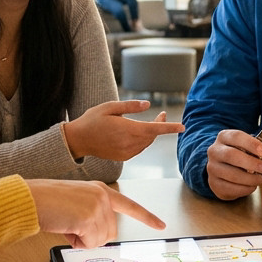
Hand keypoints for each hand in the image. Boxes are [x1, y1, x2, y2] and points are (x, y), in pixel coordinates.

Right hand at [24, 179, 164, 247]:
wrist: (30, 199)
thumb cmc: (47, 202)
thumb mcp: (76, 203)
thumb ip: (93, 214)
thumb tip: (99, 237)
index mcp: (101, 190)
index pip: (129, 205)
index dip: (146, 217)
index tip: (161, 225)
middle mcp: (102, 196)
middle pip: (110, 233)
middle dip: (91, 237)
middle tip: (71, 225)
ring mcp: (97, 207)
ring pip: (100, 240)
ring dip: (82, 240)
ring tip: (66, 223)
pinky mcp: (89, 218)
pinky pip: (89, 244)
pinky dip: (76, 242)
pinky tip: (65, 227)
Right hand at [62, 100, 184, 160]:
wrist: (78, 140)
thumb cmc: (93, 120)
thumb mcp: (110, 107)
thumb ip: (130, 106)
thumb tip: (148, 105)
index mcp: (128, 129)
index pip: (154, 128)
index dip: (170, 127)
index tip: (182, 127)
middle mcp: (129, 143)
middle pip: (152, 135)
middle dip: (160, 125)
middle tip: (162, 113)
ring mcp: (126, 152)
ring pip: (147, 142)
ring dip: (151, 133)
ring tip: (152, 121)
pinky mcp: (123, 157)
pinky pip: (139, 148)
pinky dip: (143, 140)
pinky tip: (138, 133)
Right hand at [205, 129, 261, 199]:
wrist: (221, 167)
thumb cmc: (238, 155)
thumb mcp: (247, 147)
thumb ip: (260, 149)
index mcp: (224, 137)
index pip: (236, 136)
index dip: (250, 143)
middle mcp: (215, 151)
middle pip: (231, 155)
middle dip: (251, 163)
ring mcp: (212, 168)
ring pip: (231, 174)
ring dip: (249, 179)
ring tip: (260, 179)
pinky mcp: (213, 183)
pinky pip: (229, 188)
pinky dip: (244, 189)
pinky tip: (252, 186)